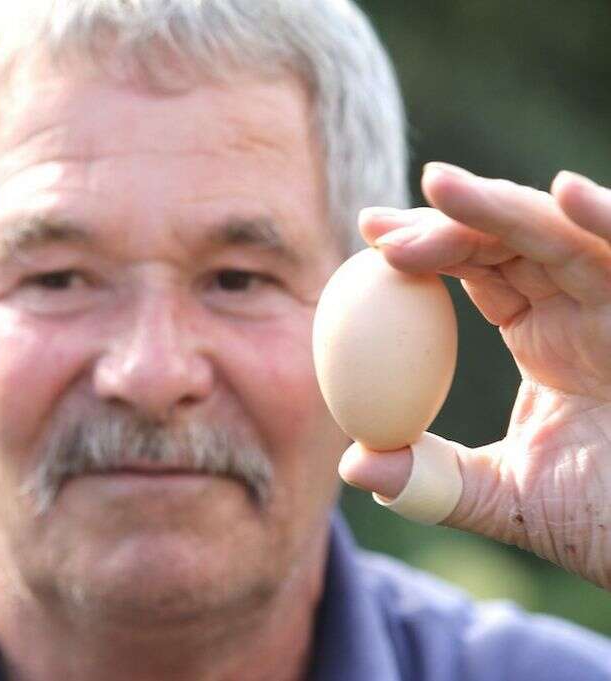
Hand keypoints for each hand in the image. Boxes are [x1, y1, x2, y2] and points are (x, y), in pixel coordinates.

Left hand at [340, 162, 610, 589]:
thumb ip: (433, 483)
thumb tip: (352, 465)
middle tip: (380, 222)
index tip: (369, 233)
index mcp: (546, 332)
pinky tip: (568, 196)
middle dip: (448, 218)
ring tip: (441, 188)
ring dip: (503, 208)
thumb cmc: (608, 521)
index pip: (479, 266)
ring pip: (564, 234)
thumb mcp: (508, 501)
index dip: (426, 243)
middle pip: (513, 236)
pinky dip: (609, 222)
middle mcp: (586, 305)